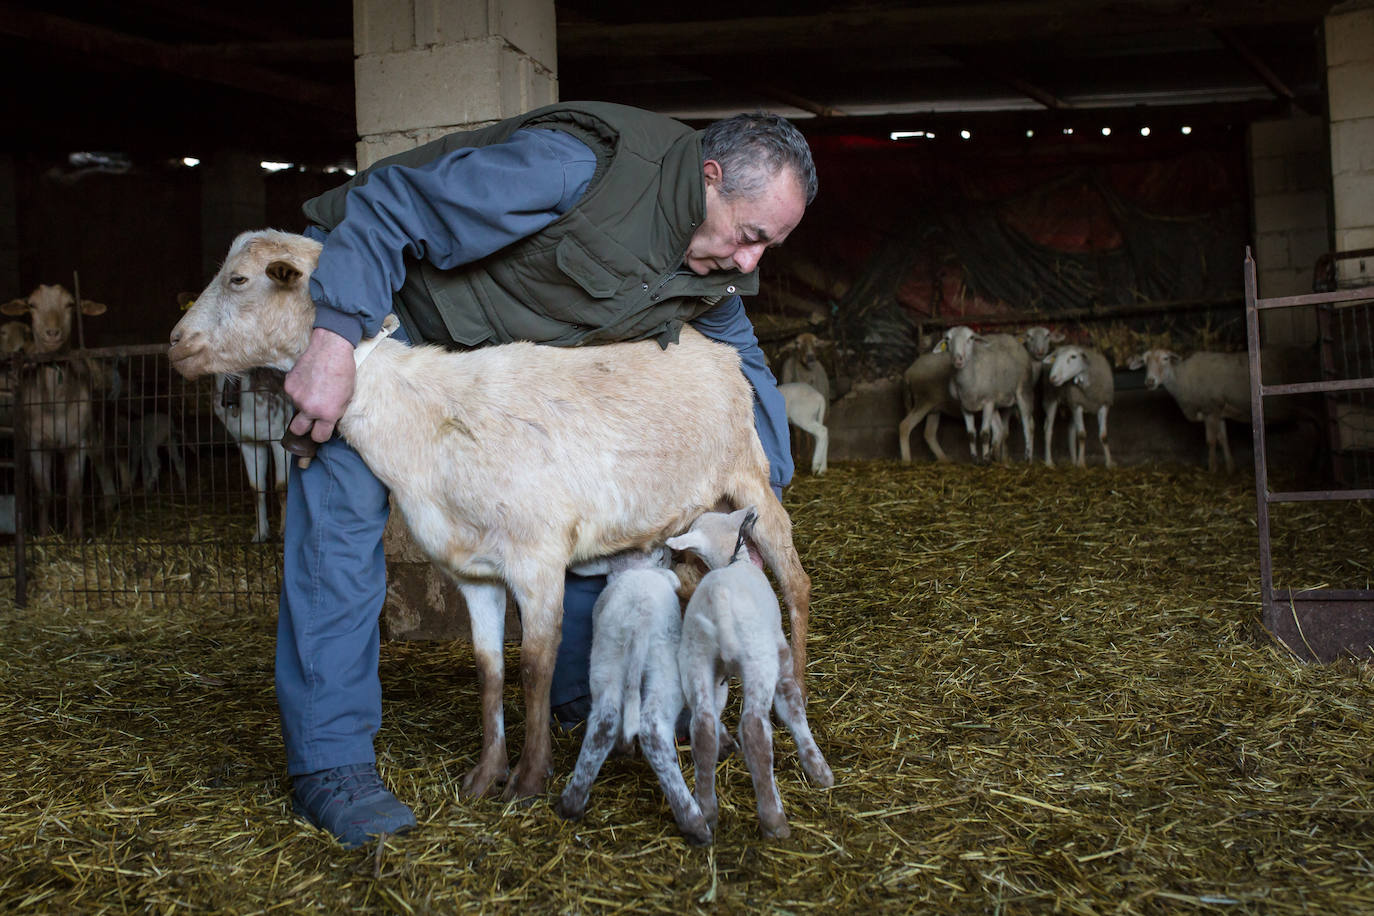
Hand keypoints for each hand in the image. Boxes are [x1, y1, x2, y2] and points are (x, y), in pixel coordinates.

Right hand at [284, 327, 355, 444]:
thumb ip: (334, 413)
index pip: (319, 436)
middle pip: (298, 430)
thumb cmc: (343, 372)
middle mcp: (309, 408)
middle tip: (309, 421)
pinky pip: (292, 393)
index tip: (321, 430)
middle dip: (303, 428)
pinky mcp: (288, 385)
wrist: (331, 349)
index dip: (320, 434)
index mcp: (327, 413)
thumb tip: (326, 422)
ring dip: (304, 403)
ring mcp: (296, 396)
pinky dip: (299, 389)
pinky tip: (309, 380)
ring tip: (315, 388)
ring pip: (296, 408)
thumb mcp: (347, 398)